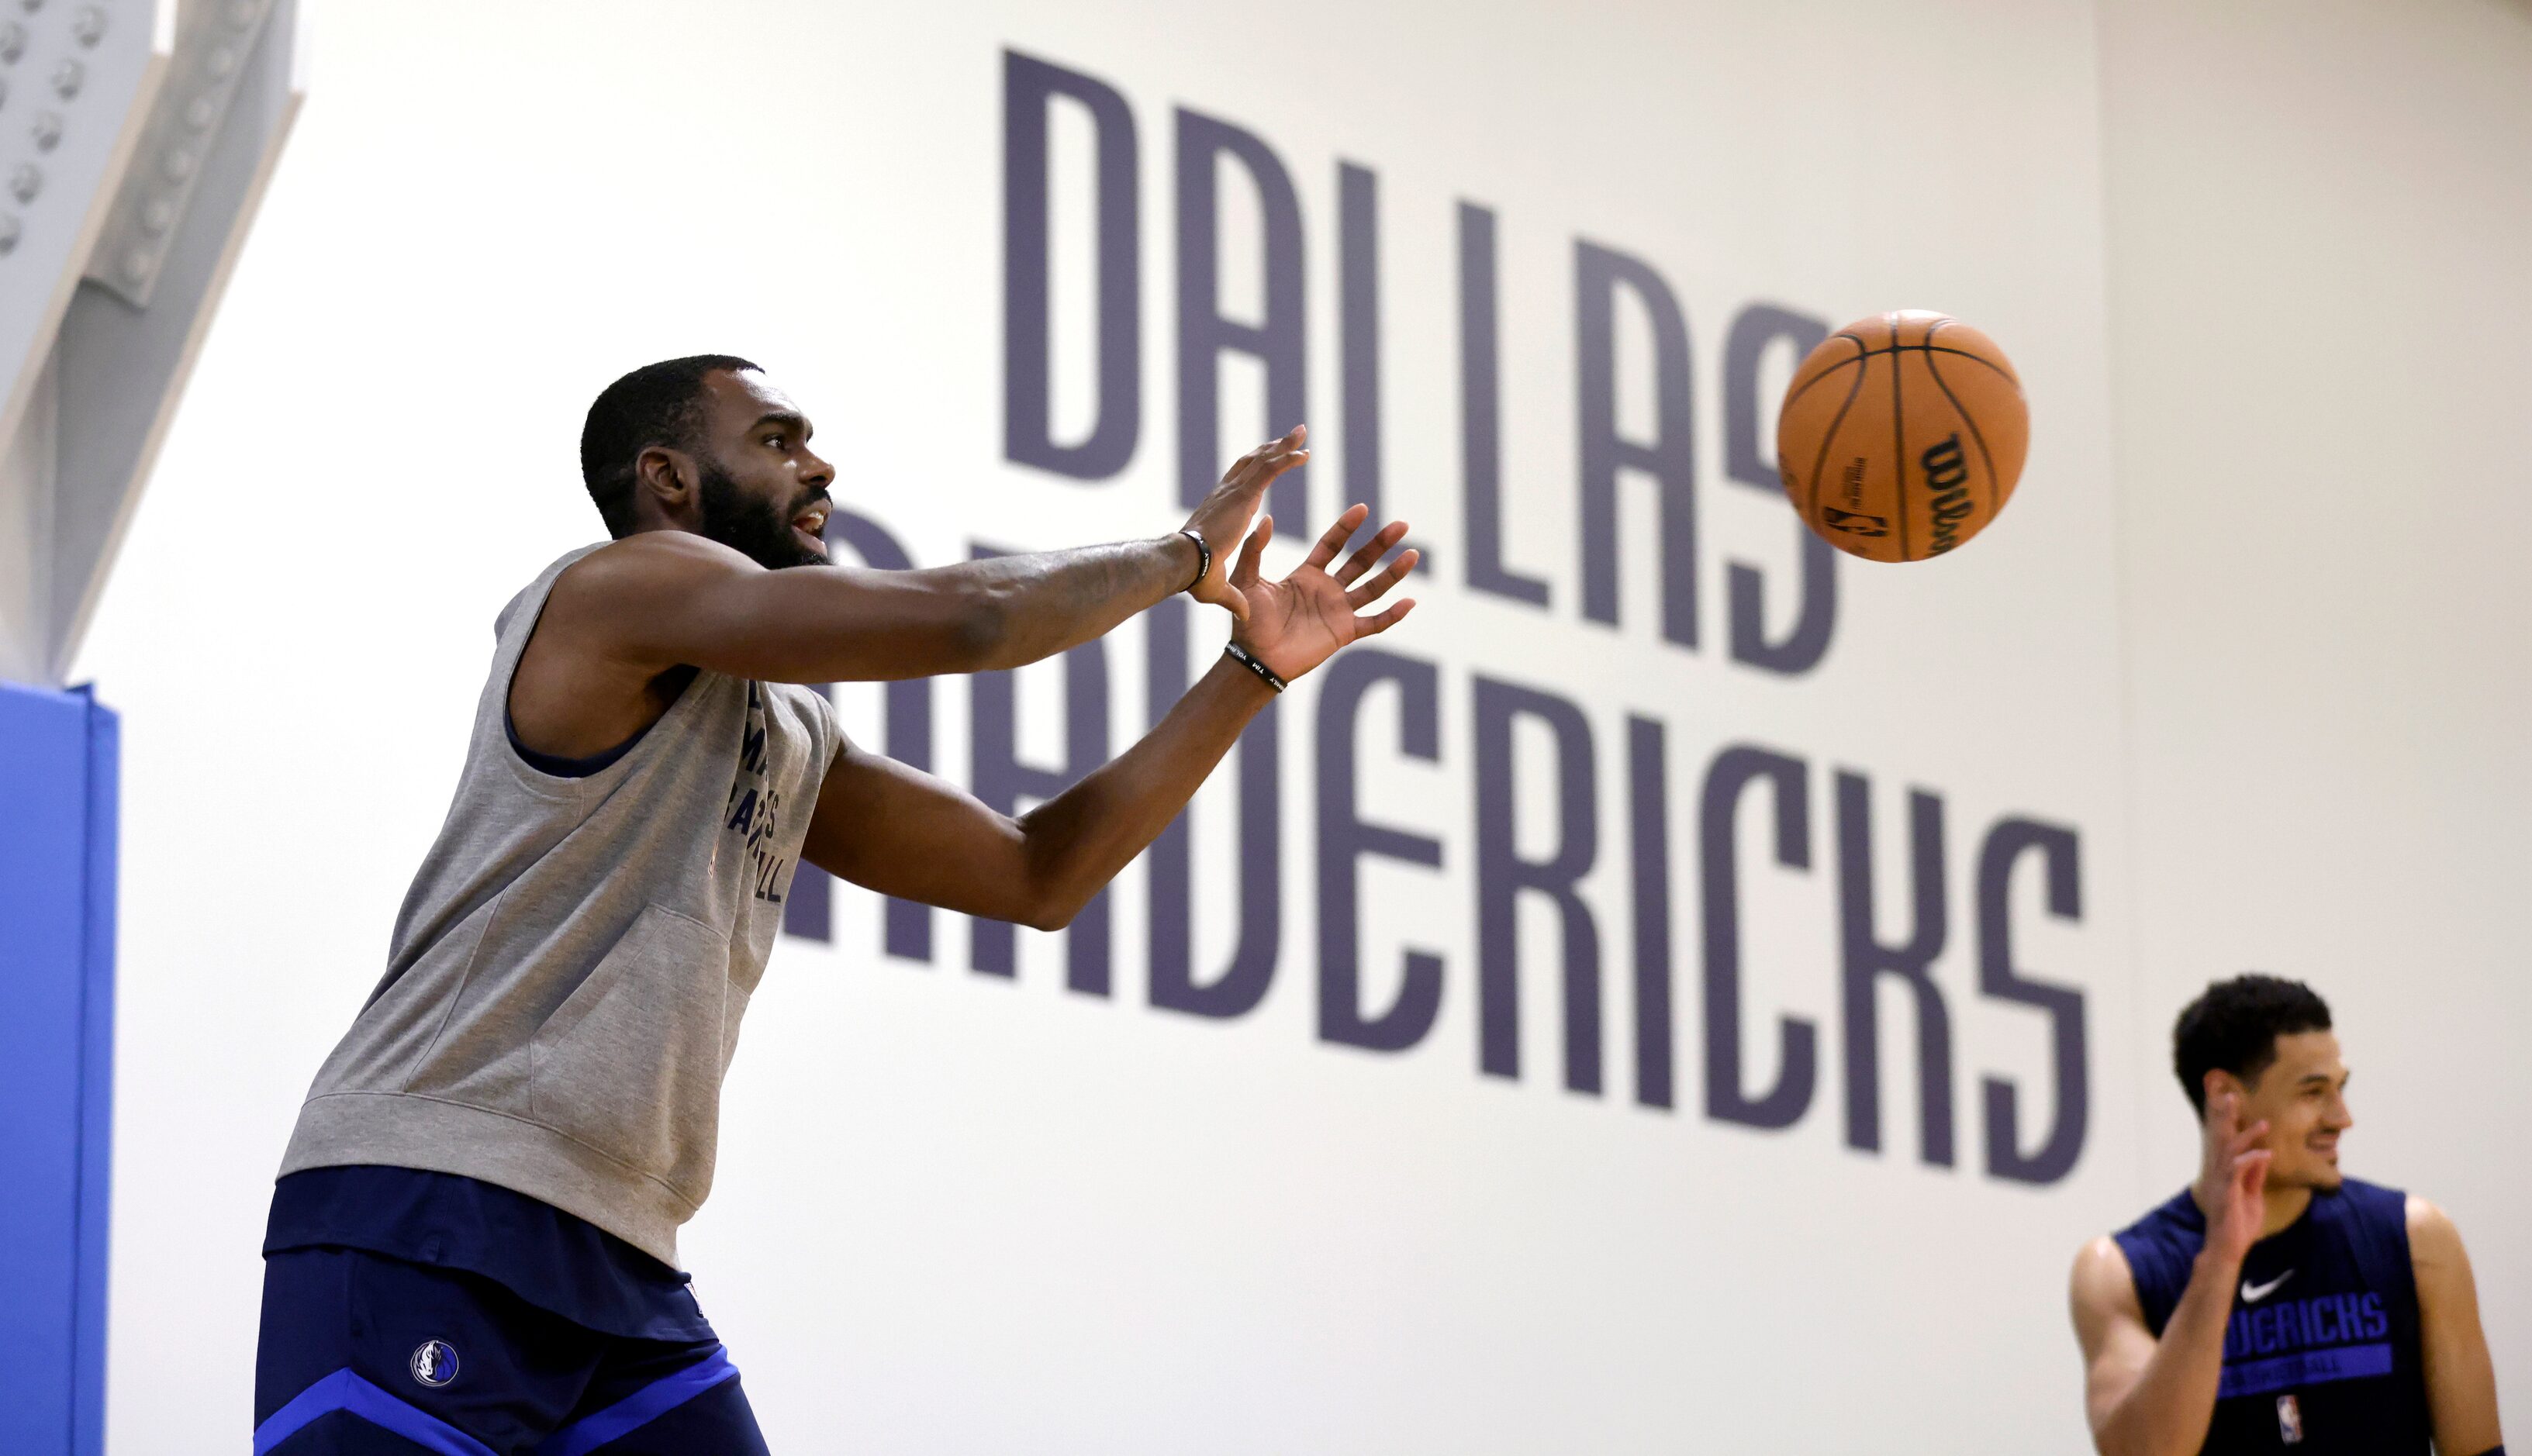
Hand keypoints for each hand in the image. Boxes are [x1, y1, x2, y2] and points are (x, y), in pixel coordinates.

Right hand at [1183, 426, 1310, 621]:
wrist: (1183, 565)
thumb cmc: (1192, 577)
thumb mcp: (1217, 587)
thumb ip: (1234, 597)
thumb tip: (1244, 616)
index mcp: (1219, 510)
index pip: (1239, 482)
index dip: (1254, 470)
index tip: (1267, 460)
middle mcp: (1225, 495)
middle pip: (1251, 463)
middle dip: (1271, 448)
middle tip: (1290, 436)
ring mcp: (1233, 493)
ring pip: (1262, 461)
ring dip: (1283, 445)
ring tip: (1302, 433)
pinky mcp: (1242, 496)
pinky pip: (1269, 471)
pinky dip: (1286, 459)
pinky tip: (1304, 454)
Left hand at [1221, 503, 1416, 679]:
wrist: (1256, 659)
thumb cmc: (1249, 622)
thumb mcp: (1247, 579)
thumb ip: (1255, 550)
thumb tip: (1266, 519)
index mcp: (1307, 575)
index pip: (1332, 545)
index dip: (1347, 527)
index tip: (1363, 509)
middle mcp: (1327, 590)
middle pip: (1360, 561)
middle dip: (1381, 543)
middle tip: (1401, 525)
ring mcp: (1339, 611)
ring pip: (1373, 588)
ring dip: (1393, 573)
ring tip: (1412, 554)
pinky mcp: (1344, 633)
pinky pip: (1374, 623)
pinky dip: (1392, 615)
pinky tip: (1409, 602)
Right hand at [2199, 1088, 2272, 1264]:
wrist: (2228, 1248)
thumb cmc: (2239, 1224)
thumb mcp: (2253, 1196)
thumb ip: (2256, 1175)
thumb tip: (2264, 1153)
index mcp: (2224, 1172)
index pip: (2224, 1140)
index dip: (2224, 1120)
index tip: (2228, 1099)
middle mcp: (2219, 1173)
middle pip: (2219, 1138)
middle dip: (2224, 1116)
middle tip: (2229, 1095)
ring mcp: (2222, 1182)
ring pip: (2230, 1150)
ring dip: (2246, 1135)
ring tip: (2263, 1123)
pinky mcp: (2228, 1192)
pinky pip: (2238, 1170)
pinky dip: (2251, 1159)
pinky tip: (2265, 1153)